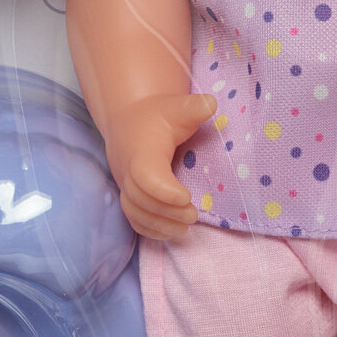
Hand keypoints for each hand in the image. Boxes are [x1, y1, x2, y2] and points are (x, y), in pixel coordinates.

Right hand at [106, 93, 216, 240]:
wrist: (130, 122)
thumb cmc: (157, 116)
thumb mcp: (176, 107)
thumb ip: (193, 107)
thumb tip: (212, 104)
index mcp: (141, 150)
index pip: (145, 175)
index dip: (163, 190)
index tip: (187, 197)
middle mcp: (128, 170)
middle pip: (140, 198)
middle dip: (167, 211)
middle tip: (193, 215)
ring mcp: (125, 185)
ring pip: (135, 212)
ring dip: (159, 224)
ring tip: (185, 228)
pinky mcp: (128, 195)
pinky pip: (133, 218)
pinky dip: (150, 229)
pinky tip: (171, 232)